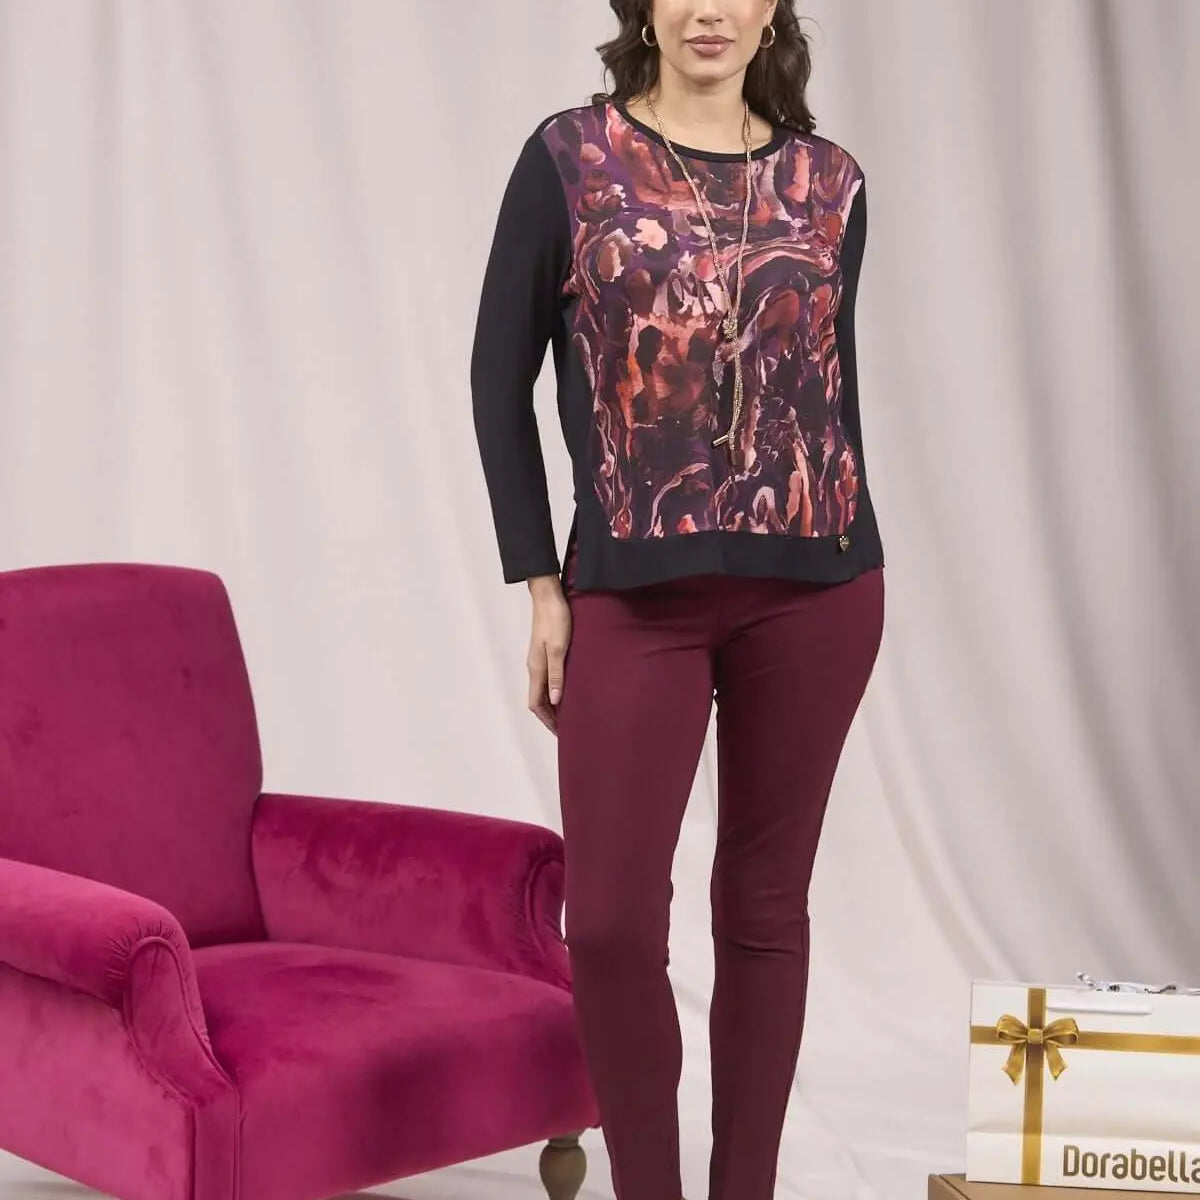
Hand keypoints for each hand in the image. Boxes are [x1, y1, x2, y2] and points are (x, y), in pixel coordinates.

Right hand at [526, 575, 570, 734]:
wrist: (548, 596)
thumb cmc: (555, 619)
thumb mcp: (559, 649)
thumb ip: (557, 675)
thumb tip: (556, 701)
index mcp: (536, 668)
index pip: (536, 703)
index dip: (546, 720)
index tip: (559, 732)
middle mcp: (534, 666)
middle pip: (538, 699)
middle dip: (549, 715)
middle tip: (566, 727)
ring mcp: (538, 659)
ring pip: (542, 689)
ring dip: (552, 703)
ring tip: (568, 712)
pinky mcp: (545, 651)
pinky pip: (547, 678)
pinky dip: (554, 689)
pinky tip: (567, 689)